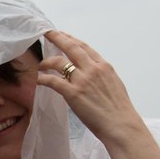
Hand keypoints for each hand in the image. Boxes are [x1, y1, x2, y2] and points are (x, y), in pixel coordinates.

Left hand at [38, 29, 144, 145]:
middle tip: (46, 33)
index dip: (71, 39)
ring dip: (47, 62)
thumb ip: (101, 76)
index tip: (63, 35)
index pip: (85, 47)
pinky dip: (43, 78)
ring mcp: (82, 80)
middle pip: (71, 47)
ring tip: (41, 65)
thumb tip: (92, 74)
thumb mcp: (114, 84)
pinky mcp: (73, 93)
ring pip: (59, 62)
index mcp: (104, 66)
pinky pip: (52, 81)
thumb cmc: (119, 110)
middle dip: (57, 38)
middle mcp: (93, 69)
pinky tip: (38, 79)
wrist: (121, 124)